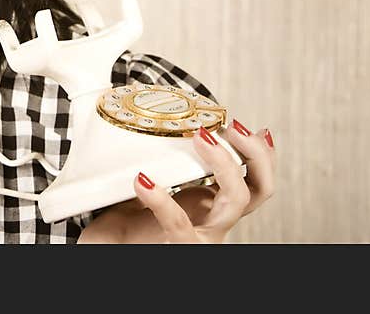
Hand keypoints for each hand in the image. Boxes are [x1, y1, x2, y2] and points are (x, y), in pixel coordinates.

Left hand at [78, 121, 275, 242]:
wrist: (110, 251)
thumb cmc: (129, 224)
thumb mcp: (148, 184)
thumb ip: (154, 158)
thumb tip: (146, 119)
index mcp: (210, 202)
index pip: (252, 178)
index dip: (259, 153)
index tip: (240, 123)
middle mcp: (214, 219)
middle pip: (259, 189)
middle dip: (256, 153)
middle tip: (232, 126)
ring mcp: (202, 235)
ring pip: (236, 202)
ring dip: (225, 165)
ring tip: (200, 137)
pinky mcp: (180, 248)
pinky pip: (180, 226)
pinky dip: (162, 201)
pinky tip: (143, 181)